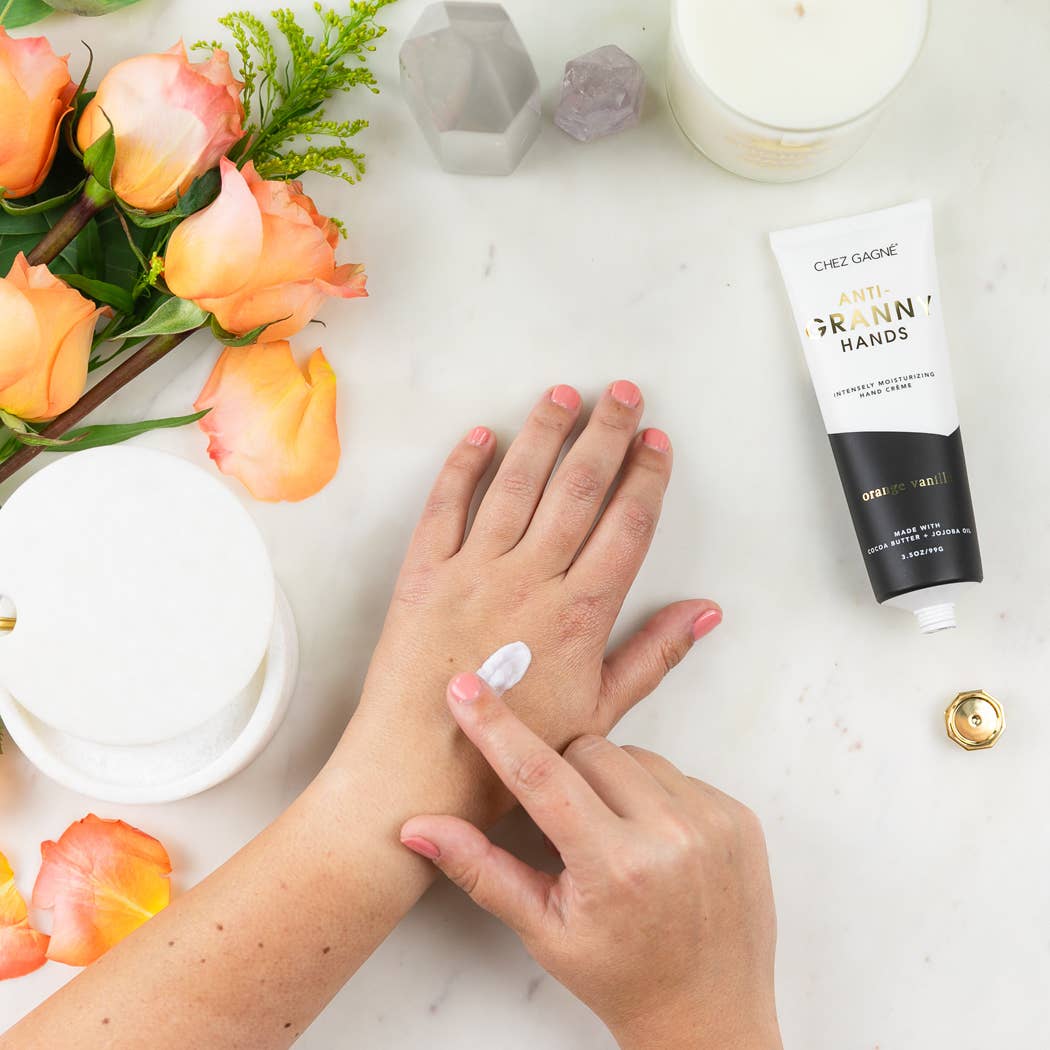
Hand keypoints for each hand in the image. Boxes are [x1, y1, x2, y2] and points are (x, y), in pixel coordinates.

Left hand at [338, 382, 721, 824]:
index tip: (658, 441)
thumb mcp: (598, 714)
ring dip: (542, 433)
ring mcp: (472, 572)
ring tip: (563, 394)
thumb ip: (653, 656)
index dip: (647, 478)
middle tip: (625, 392)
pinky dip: (462, 467)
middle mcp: (528, 581)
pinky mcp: (423, 575)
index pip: (626, 526)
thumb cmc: (511, 754)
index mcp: (578, 615)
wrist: (418, 771)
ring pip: (515, 485)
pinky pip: (444, 507)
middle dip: (606, 434)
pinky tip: (481, 436)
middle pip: (577, 489)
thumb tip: (705, 611)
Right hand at [401, 674, 780, 1049]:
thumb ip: (479, 869)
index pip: (541, 775)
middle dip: (566, 774)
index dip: (496, 727)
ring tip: (617, 838)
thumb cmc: (620, 975)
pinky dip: (656, 796)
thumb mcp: (542, 928)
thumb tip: (418, 828)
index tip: (467, 687)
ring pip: (635, 755)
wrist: (708, 1016)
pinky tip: (655, 841)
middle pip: (590, 750)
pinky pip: (678, 773)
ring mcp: (714, 823)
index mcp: (615, 868)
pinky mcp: (740, 816)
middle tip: (569, 825)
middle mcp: (672, 838)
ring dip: (613, 783)